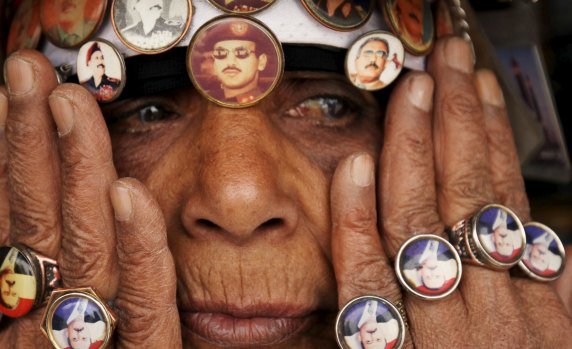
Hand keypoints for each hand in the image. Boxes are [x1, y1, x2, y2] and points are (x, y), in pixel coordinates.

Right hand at [0, 50, 180, 347]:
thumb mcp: (83, 337)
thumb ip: (83, 287)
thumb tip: (82, 224)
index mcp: (35, 323)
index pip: (22, 229)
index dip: (16, 163)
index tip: (19, 103)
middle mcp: (49, 336)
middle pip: (38, 229)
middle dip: (31, 147)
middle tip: (31, 77)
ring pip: (81, 256)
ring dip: (74, 174)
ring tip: (69, 106)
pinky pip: (141, 313)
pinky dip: (134, 253)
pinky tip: (127, 194)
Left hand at [330, 37, 571, 347]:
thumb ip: (555, 303)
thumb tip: (551, 249)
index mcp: (534, 306)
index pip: (506, 200)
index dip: (493, 138)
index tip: (478, 89)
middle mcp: (489, 310)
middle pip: (468, 195)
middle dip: (456, 120)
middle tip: (446, 61)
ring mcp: (439, 331)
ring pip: (421, 222)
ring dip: (413, 149)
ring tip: (412, 90)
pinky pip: (368, 282)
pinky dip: (357, 222)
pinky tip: (353, 167)